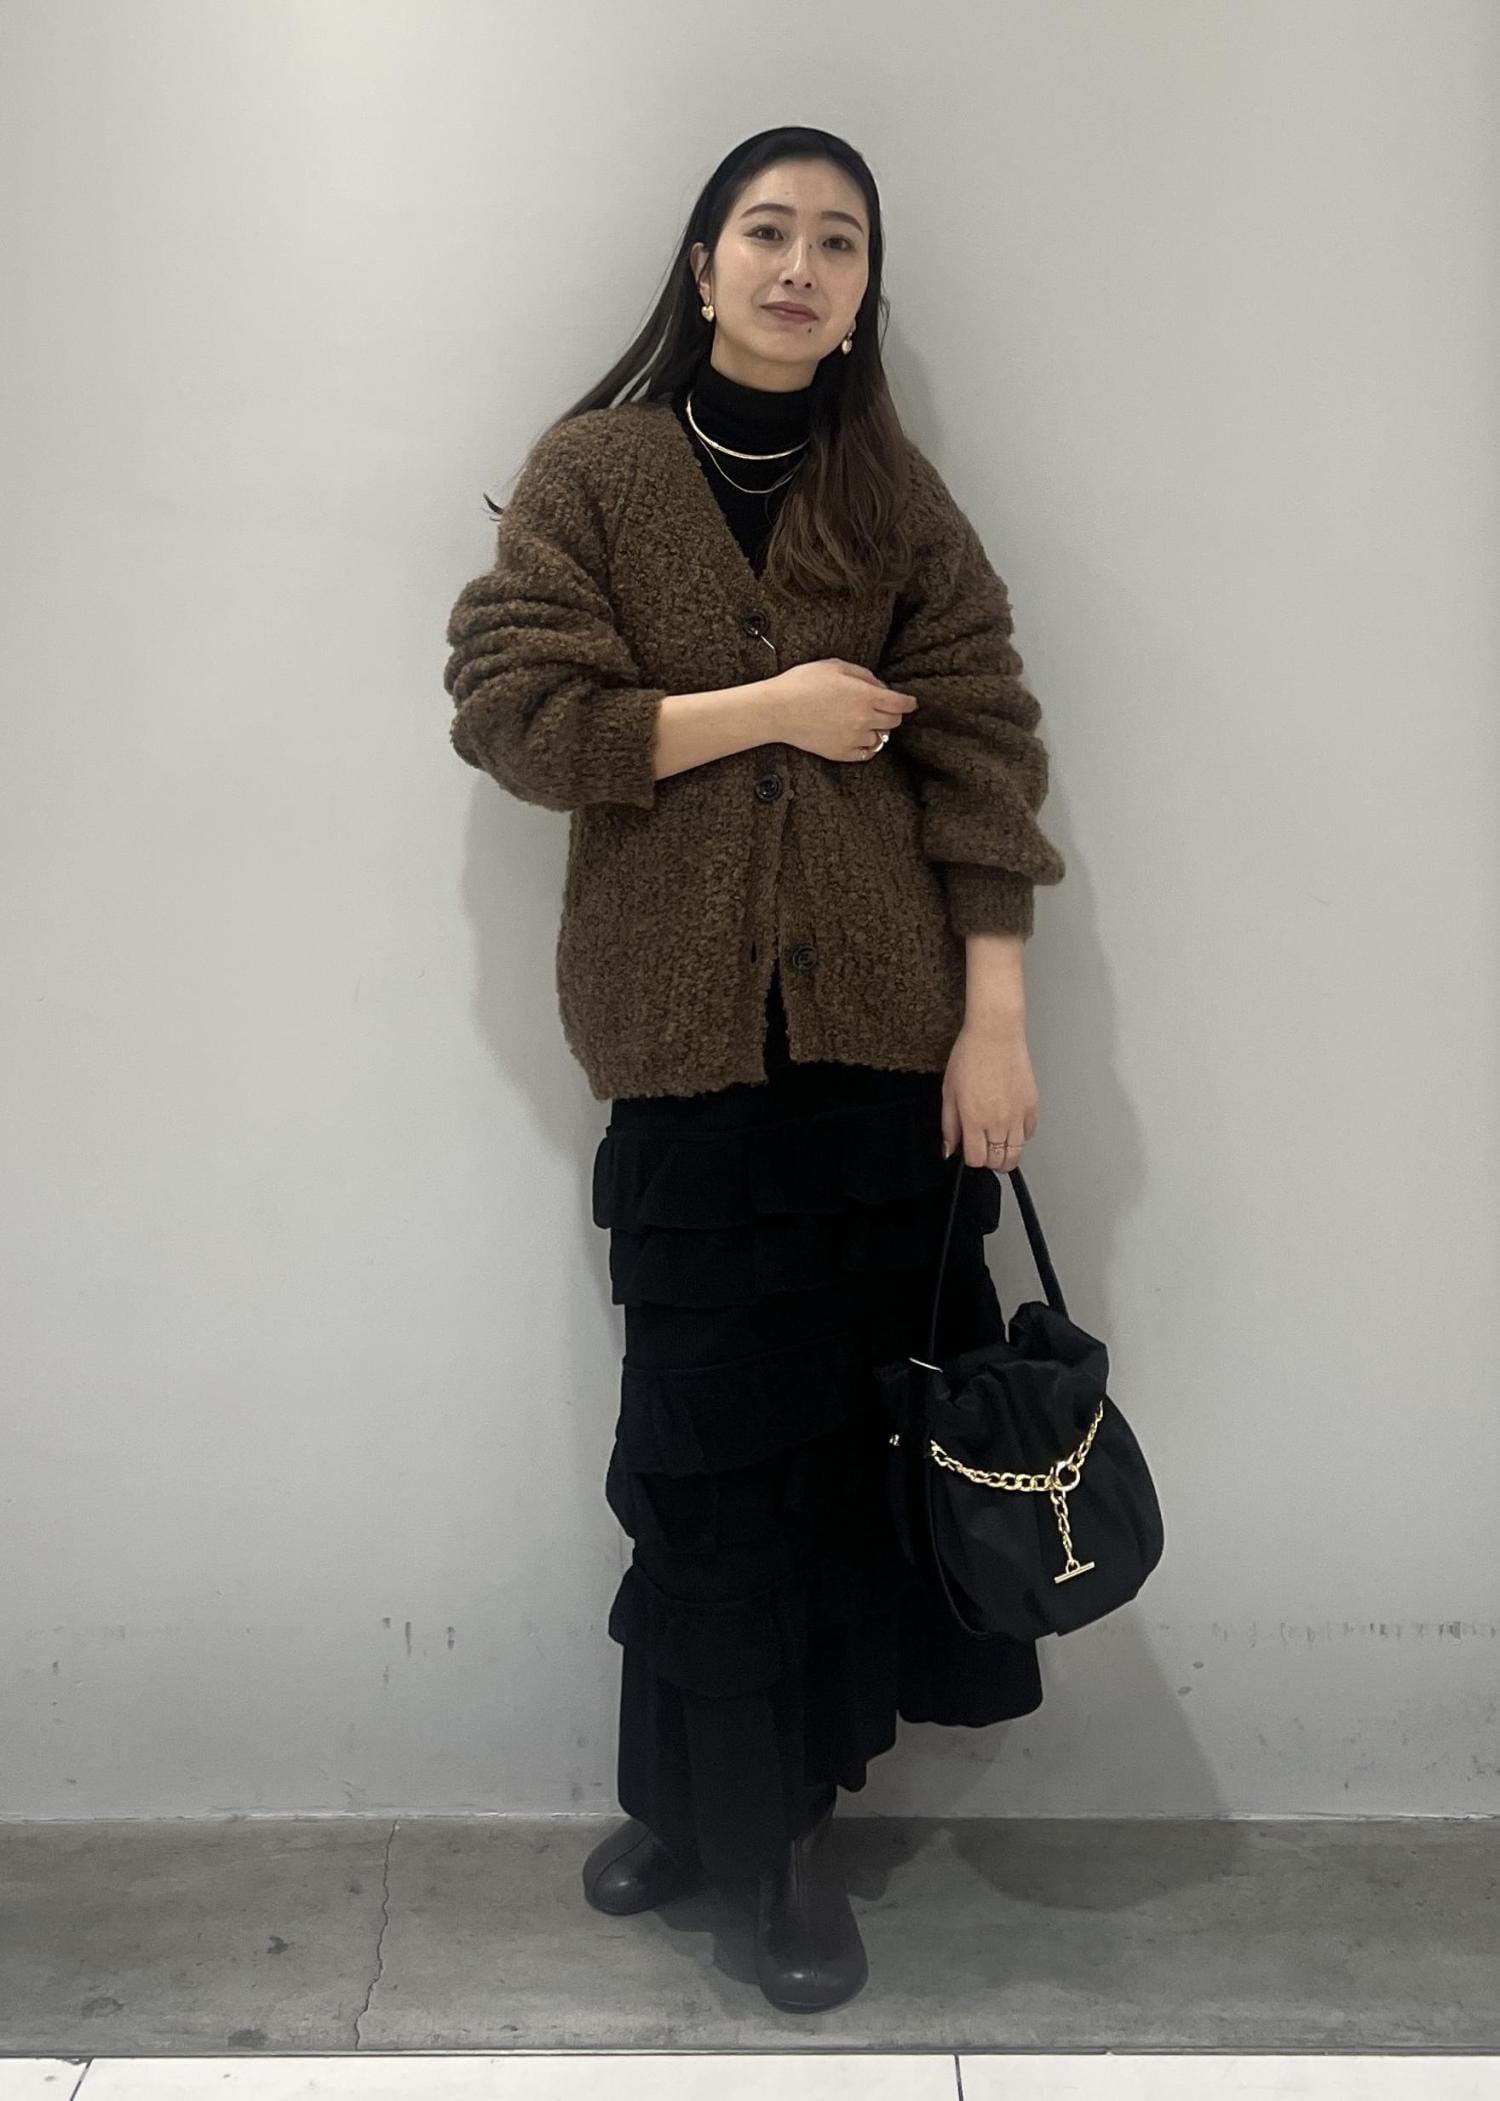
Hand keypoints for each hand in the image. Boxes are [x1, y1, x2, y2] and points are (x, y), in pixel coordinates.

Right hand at [768, 659, 918, 763]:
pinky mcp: (841, 753)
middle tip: (882, 708)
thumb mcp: (835, 666)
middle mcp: (864, 719)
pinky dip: (866, 745)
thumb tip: (880, 686)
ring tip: (864, 722)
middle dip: (893, 714)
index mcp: (865, 696)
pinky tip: (857, 736)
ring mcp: (853, 738)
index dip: (908, 702)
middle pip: (894, 722)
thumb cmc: (802, 682)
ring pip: (880, 738)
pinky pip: (866, 753)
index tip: (910, 702)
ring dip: (877, 729)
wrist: (777, 710)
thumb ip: (863, 675)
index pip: (900, 704)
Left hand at [940, 1015, 1039, 1169]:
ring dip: (1007, 1155)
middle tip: (984, 1150)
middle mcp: (998, 1121)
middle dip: (989, 1161)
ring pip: (1017, 1153)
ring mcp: (1018, 1115)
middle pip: (998, 1161)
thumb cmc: (970, 1056)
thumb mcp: (949, 1092)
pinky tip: (1011, 1127)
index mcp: (974, 1119)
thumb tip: (948, 1149)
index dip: (971, 1160)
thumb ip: (949, 1125)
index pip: (977, 1159)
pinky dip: (1021, 1136)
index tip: (969, 1151)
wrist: (996, 1035)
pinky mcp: (1032, 1105)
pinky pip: (1030, 1133)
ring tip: (998, 1147)